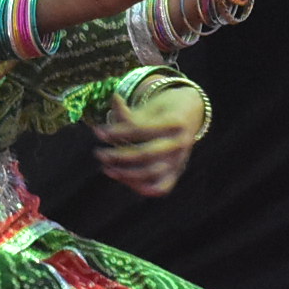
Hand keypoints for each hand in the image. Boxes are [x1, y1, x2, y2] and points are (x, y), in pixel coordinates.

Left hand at [92, 82, 205, 196]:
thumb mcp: (150, 104)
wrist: (190, 114)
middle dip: (118, 155)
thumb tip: (114, 100)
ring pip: (152, 173)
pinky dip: (141, 187)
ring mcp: (179, 160)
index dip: (118, 131)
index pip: (141, 129)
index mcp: (174, 121)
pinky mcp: (176, 173)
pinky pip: (160, 188)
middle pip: (146, 153)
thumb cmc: (164, 108)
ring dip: (125, 173)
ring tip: (106, 167)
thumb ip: (131, 110)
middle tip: (98, 152)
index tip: (98, 131)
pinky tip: (121, 177)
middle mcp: (180, 143)